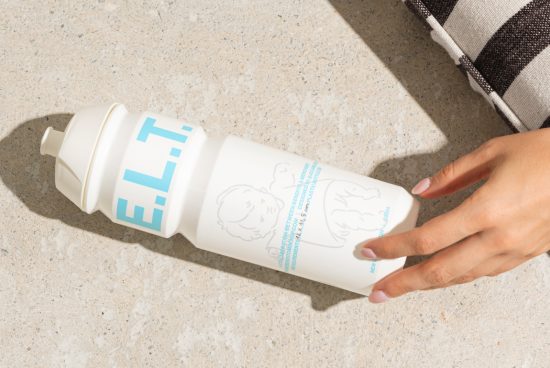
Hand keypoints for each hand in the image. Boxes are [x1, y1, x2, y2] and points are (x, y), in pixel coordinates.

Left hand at [361, 129, 549, 302]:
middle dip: (404, 283)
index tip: (372, 249)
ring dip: (428, 284)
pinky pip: (483, 272)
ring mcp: (514, 251)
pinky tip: (442, 274)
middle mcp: (500, 237)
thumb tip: (422, 191)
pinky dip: (457, 276)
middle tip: (379, 290)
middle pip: (440, 270)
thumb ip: (450, 175)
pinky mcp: (525, 255)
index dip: (394, 246)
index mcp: (487, 209)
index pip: (427, 238)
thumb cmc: (547, 156)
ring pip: (462, 277)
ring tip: (403, 285)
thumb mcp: (491, 153)